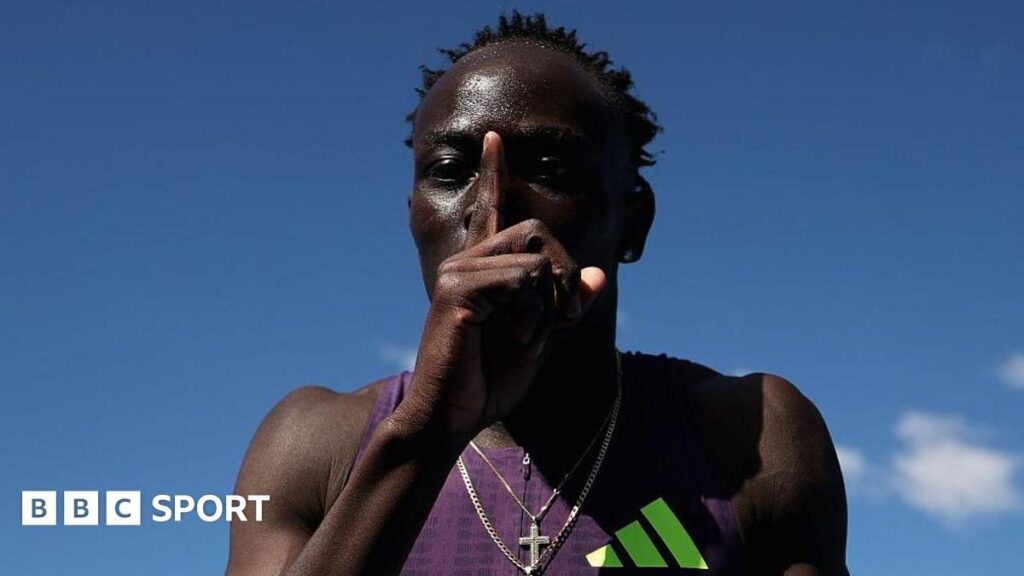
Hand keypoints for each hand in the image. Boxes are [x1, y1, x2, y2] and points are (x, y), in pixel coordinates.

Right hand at [395, 132, 605, 435]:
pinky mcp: (458, 290)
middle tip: (558, 322)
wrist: (453, 419)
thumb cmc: (488, 382)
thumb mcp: (541, 341)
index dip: (495, 173)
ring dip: (546, 310)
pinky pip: (524, 282)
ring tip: (522, 341)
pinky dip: (534, 318)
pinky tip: (514, 342)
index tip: (494, 137)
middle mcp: (465, 262)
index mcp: (482, 269)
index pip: (491, 210)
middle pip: (537, 232)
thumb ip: (566, 307)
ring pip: (535, 262)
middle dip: (562, 279)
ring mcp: (458, 272)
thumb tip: (599, 276)